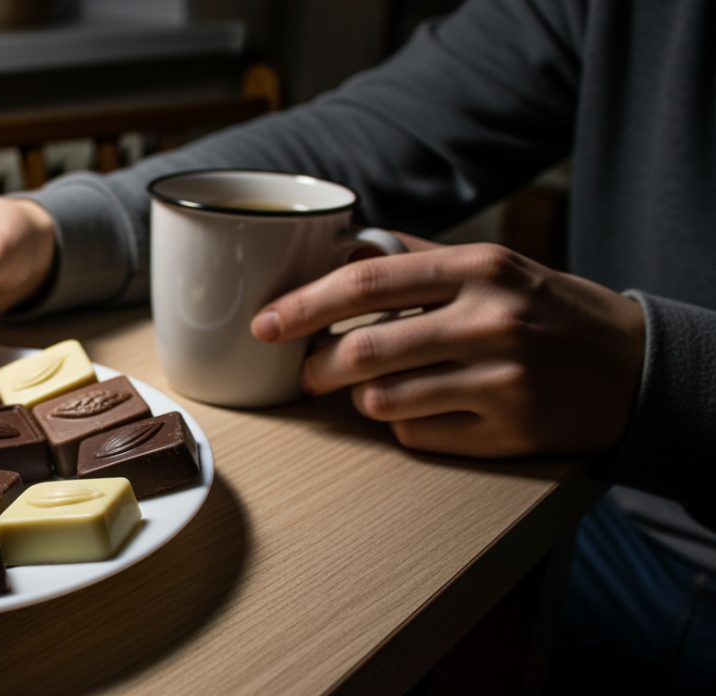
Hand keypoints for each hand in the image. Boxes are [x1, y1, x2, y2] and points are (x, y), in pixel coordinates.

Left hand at [250, 236, 646, 457]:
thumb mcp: (493, 267)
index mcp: (479, 269)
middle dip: (315, 368)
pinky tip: (429, 411)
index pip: (366, 284)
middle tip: (307, 372)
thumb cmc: (546, 311)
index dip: (303, 305)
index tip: (265, 324)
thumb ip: (416, 258)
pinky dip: (405, 427)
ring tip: (378, 389)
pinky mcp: (511, 434)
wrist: (635, 366)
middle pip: (362, 352)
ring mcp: (503, 381)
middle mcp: (491, 321)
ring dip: (361, 400)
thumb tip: (337, 254)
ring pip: (383, 402)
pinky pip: (417, 437)